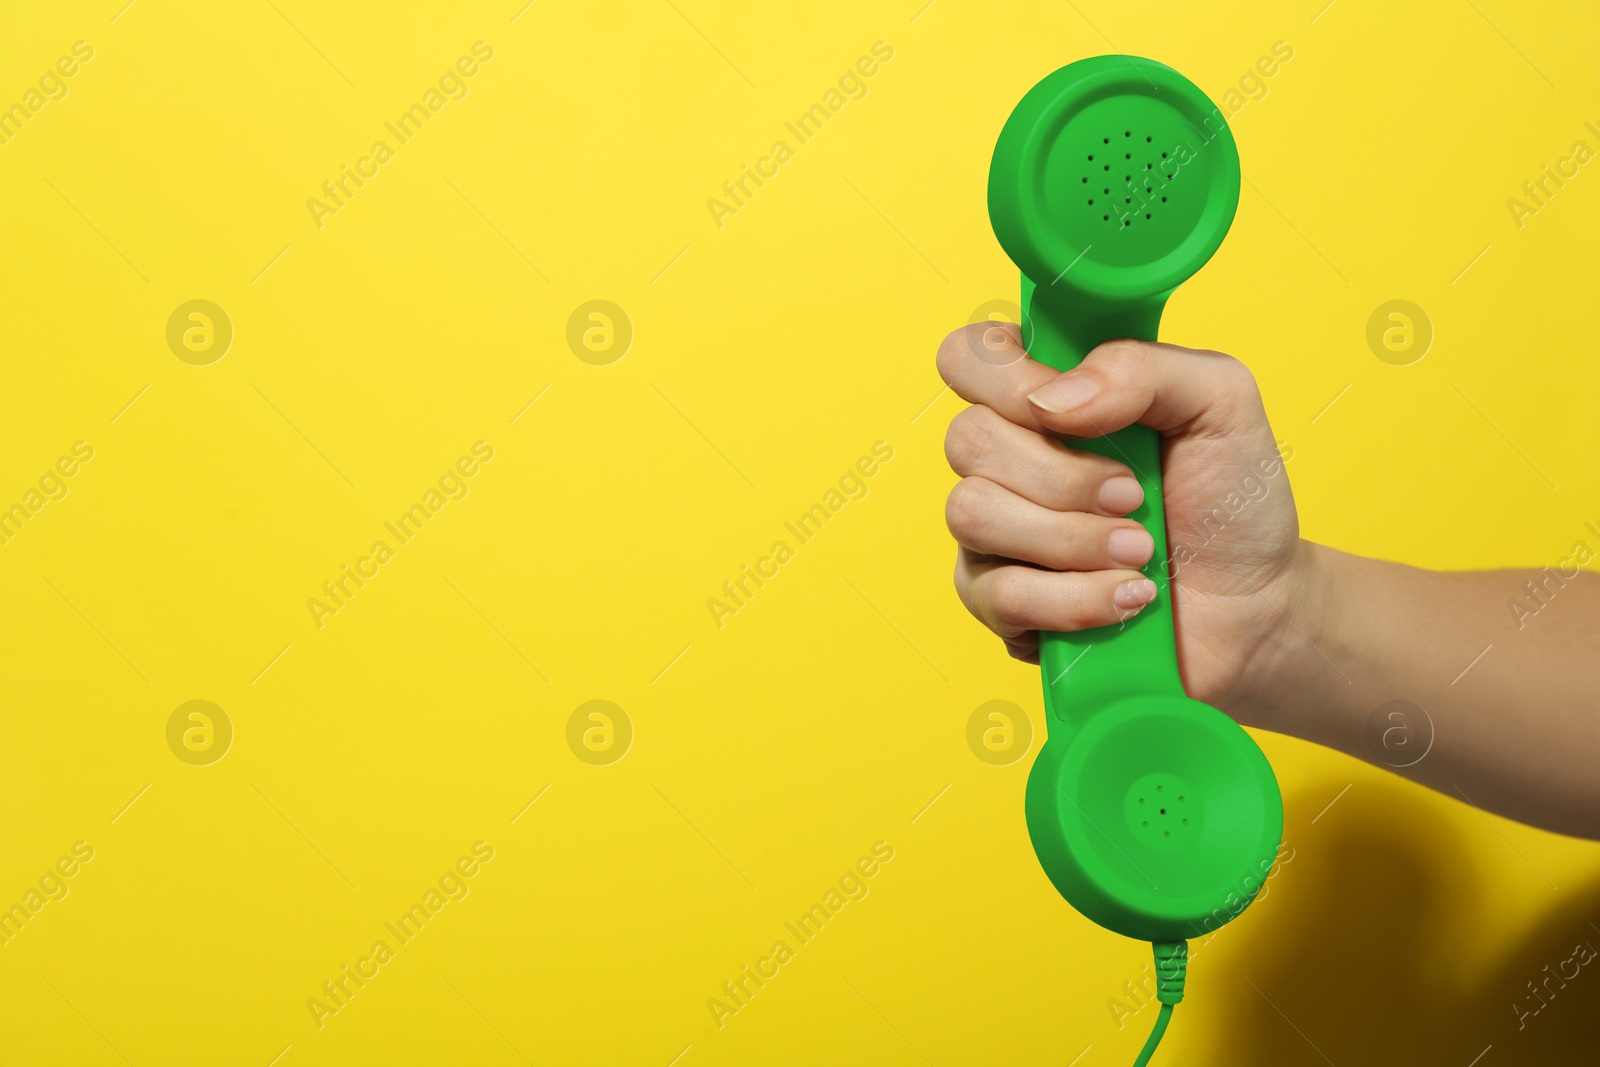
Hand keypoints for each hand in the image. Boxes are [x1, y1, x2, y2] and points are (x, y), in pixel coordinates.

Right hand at [938, 323, 1306, 722]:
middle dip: (1063, 476)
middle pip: (966, 439)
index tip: (1071, 415)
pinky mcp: (999, 605)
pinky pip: (999, 594)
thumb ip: (1139, 367)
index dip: (1005, 380)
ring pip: (972, 515)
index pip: (967, 358)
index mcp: (1047, 397)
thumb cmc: (1230, 500)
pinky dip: (1076, 598)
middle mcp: (1006, 461)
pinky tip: (1126, 598)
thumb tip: (1051, 402)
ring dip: (1072, 539)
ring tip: (1139, 552)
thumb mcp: (1219, 400)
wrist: (1254, 606)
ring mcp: (995, 535)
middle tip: (1135, 496)